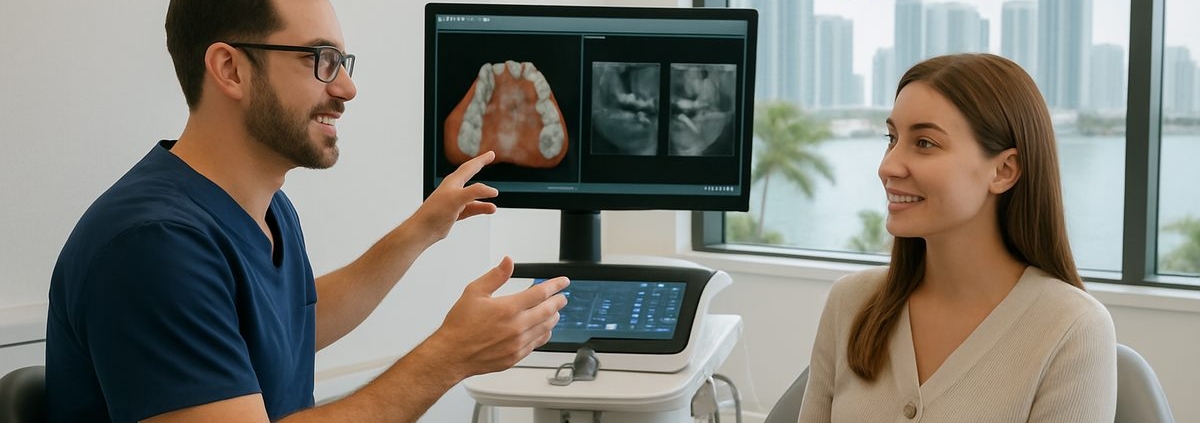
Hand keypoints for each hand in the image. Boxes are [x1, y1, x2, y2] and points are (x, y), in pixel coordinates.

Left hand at [410, 151, 498, 243]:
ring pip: (473, 195)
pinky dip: (481, 208)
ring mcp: (454, 202)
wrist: (423, 230)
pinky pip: (471, 208)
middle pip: (470, 175)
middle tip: (489, 159)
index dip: (481, 160)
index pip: (469, 167)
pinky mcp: (454, 213)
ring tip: (495, 196)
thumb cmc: (434, 213)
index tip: (491, 154)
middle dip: (480, 167)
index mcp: (452, 182)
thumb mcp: (457, 198)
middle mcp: (453, 189)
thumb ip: (475, 192)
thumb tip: (492, 191)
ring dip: (484, 196)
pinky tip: (489, 210)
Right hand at [425, 256, 568, 377]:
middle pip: (549, 310)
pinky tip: (543, 330)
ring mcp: (518, 343)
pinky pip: (537, 343)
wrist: (452, 354)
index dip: (555, 285)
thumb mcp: (474, 292)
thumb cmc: (460, 326)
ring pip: (546, 327)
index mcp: (508, 308)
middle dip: (558, 301)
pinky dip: (544, 333)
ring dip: (553, 317)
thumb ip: (495, 276)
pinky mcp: (516, 356)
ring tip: (554, 311)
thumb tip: (508, 262)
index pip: (540, 293)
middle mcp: (517, 326)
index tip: (563, 282)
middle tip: (562, 297)